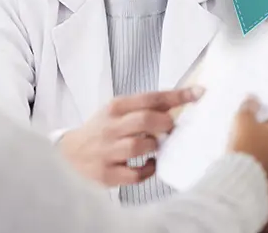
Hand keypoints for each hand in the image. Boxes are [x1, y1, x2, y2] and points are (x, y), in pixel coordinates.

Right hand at [59, 87, 204, 186]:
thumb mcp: (116, 112)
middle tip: (170, 129)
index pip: (150, 98)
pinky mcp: (107, 173)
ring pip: (141, 146)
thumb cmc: (100, 131)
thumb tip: (179, 103)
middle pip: (145, 120)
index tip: (199, 93)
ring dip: (154, 147)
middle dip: (165, 124)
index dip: (177, 96)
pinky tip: (148, 165)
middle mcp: (110, 127)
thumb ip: (142, 108)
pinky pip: (136, 174)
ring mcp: (108, 151)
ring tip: (153, 147)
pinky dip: (148, 170)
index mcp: (115, 107)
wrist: (68, 155)